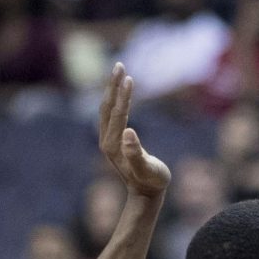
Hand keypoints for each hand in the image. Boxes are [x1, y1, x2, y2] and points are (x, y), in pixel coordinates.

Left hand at [99, 63, 170, 197]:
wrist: (145, 194)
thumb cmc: (152, 181)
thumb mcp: (148, 169)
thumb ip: (137, 153)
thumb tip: (129, 131)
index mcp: (114, 144)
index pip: (118, 114)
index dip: (124, 96)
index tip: (129, 78)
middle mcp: (106, 140)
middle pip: (107, 107)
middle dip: (113, 86)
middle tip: (118, 64)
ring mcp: (108, 140)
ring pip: (107, 109)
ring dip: (112, 90)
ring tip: (119, 72)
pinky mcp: (112, 140)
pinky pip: (111, 115)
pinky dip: (115, 100)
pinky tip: (122, 93)